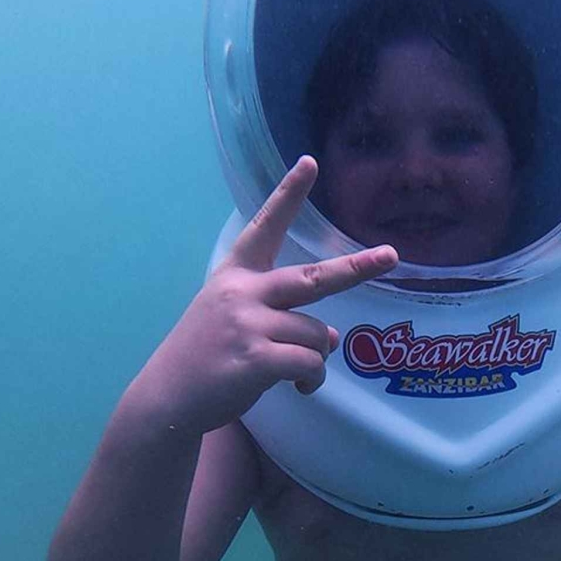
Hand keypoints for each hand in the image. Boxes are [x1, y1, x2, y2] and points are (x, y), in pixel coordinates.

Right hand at [139, 156, 397, 433]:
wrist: (169, 398)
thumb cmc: (208, 355)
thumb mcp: (234, 318)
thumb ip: (280, 315)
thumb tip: (329, 336)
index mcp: (235, 274)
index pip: (266, 227)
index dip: (288, 194)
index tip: (310, 162)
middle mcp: (242, 292)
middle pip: (313, 277)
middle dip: (355, 268)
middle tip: (390, 256)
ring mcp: (247, 324)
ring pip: (317, 333)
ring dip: (316, 356)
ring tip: (296, 371)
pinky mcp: (256, 358)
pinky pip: (310, 363)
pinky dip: (313, 378)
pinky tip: (300, 388)